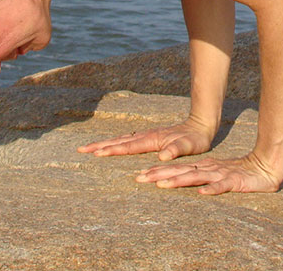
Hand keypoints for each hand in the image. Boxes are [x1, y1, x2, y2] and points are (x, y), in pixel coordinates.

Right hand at [77, 117, 214, 161]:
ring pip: (122, 139)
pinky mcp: (149, 138)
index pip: (129, 146)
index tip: (97, 153)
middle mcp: (147, 136)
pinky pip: (128, 140)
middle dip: (101, 145)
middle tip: (82, 149)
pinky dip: (116, 143)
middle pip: (119, 140)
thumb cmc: (196, 139)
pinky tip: (111, 146)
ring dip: (105, 143)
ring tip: (90, 147)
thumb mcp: (189, 146)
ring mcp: (147, 136)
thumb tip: (162, 157)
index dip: (113, 150)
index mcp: (153, 140)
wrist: (200, 124)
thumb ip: (176, 150)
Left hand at [135, 152, 280, 194]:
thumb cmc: (238, 174)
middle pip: (180, 171)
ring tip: (162, 185)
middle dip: (159, 175)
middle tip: (139, 178)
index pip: (177, 169)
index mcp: (203, 167)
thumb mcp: (214, 174)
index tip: (139, 176)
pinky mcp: (234, 182)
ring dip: (178, 181)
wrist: (265, 167)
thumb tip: (177, 179)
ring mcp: (220, 174)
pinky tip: (202, 193)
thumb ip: (198, 176)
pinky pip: (222, 187)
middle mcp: (208, 169)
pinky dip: (211, 189)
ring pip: (196, 177)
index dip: (158, 172)